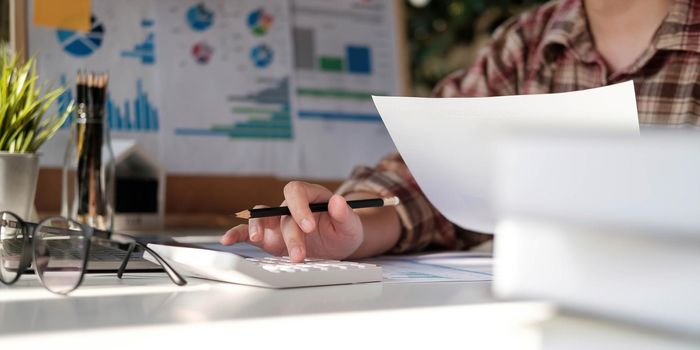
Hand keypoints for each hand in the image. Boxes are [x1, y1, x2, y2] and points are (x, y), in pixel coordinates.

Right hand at [220, 181, 363, 261]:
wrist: (339, 245)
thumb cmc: (345, 231)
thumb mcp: (351, 226)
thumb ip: (345, 214)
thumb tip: (337, 200)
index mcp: (311, 196)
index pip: (297, 191)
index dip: (299, 206)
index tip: (308, 226)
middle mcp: (291, 207)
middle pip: (282, 213)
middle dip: (290, 235)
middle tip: (300, 256)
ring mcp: (278, 221)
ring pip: (262, 217)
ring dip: (258, 229)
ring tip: (260, 240)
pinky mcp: (270, 237)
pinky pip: (249, 232)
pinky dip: (237, 234)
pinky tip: (227, 240)